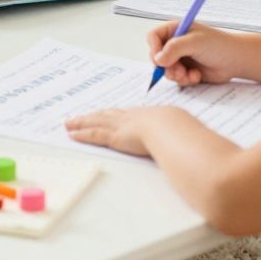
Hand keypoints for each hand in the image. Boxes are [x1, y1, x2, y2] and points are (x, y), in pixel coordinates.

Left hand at [64, 104, 189, 156]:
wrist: (173, 128)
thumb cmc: (181, 131)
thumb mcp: (182, 131)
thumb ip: (181, 138)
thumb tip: (191, 145)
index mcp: (147, 115)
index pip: (126, 114)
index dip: (114, 114)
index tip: (107, 114)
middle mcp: (130, 117)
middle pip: (107, 115)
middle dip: (93, 116)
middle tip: (80, 116)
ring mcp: (121, 125)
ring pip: (96, 122)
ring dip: (81, 122)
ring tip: (69, 123)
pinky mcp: (114, 136)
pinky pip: (94, 134)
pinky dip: (82, 133)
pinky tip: (72, 133)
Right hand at [145, 20, 247, 86]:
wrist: (236, 60)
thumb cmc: (219, 45)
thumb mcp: (195, 42)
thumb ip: (174, 48)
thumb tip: (158, 59)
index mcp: (175, 30)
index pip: (153, 37)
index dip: (154, 48)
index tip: (160, 59)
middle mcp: (175, 43)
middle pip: (157, 56)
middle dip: (166, 66)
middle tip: (178, 70)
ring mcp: (180, 57)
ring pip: (165, 70)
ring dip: (176, 75)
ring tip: (189, 74)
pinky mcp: (186, 70)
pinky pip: (176, 79)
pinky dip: (185, 80)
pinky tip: (197, 76)